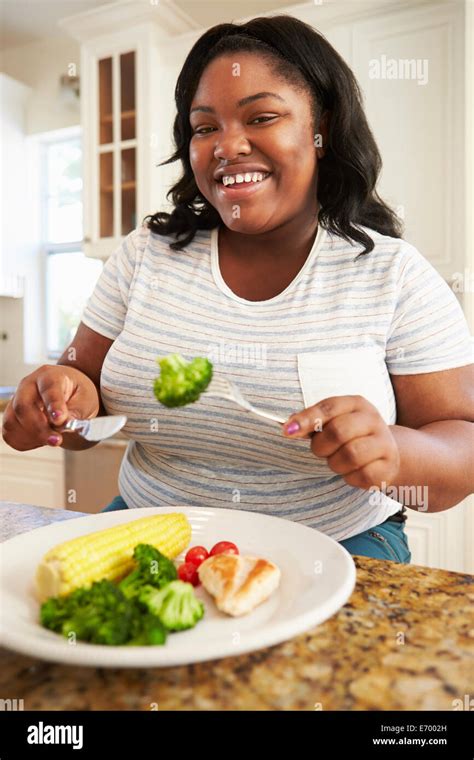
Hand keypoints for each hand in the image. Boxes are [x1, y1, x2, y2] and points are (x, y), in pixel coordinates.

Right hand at [2, 364, 99, 450]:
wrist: (69, 395)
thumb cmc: (77, 393)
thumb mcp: (86, 400)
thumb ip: (76, 412)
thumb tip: (66, 424)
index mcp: (50, 376)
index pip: (48, 388)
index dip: (53, 404)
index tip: (60, 419)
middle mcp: (28, 385)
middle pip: (23, 406)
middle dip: (39, 428)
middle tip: (57, 440)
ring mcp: (16, 400)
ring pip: (13, 422)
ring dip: (33, 437)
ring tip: (53, 438)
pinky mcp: (11, 416)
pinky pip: (11, 434)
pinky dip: (26, 442)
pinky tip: (42, 439)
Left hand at [282, 395, 399, 489]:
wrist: (387, 453)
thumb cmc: (350, 435)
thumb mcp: (332, 422)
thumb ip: (310, 422)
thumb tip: (288, 427)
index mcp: (356, 404)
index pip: (329, 408)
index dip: (306, 419)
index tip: (287, 431)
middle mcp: (373, 420)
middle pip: (338, 432)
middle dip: (321, 446)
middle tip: (320, 451)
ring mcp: (384, 443)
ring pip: (350, 455)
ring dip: (335, 463)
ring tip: (337, 461)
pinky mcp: (388, 467)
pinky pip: (361, 475)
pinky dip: (349, 477)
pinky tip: (352, 471)